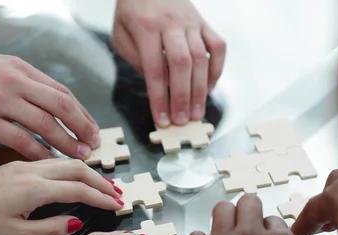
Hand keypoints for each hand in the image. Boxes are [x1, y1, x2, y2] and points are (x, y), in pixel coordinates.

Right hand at [0, 51, 98, 159]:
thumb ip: (18, 80)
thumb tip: (43, 96)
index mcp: (18, 68)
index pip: (61, 91)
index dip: (81, 112)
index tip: (90, 127)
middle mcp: (14, 81)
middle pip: (61, 106)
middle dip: (82, 127)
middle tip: (93, 144)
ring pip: (45, 124)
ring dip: (66, 143)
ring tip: (79, 157)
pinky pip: (20, 141)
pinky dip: (39, 153)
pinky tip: (48, 163)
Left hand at [0, 159, 123, 234]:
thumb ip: (49, 229)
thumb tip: (76, 222)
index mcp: (34, 189)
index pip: (78, 189)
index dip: (100, 197)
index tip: (117, 204)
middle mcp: (31, 171)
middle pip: (76, 168)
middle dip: (100, 180)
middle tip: (116, 193)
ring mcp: (23, 165)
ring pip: (64, 162)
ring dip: (86, 172)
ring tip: (101, 185)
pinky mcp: (15, 166)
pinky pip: (51, 162)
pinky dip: (70, 169)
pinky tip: (74, 178)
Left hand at [111, 0, 225, 126]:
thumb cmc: (132, 12)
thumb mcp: (120, 35)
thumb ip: (135, 59)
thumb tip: (157, 84)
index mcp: (146, 27)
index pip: (154, 69)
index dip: (159, 97)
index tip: (162, 118)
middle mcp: (171, 23)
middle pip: (181, 64)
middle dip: (182, 97)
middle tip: (182, 120)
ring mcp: (191, 22)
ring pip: (200, 58)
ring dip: (200, 90)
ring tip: (196, 112)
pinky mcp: (203, 22)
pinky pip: (217, 47)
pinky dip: (216, 69)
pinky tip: (209, 88)